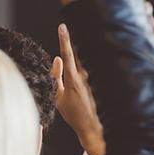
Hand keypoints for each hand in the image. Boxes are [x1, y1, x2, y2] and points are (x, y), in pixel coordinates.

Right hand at [53, 23, 105, 154]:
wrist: (93, 128)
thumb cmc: (73, 115)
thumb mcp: (57, 97)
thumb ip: (56, 77)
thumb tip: (56, 59)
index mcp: (72, 78)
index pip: (67, 54)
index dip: (64, 39)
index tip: (62, 26)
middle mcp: (84, 76)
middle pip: (78, 54)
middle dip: (72, 43)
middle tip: (67, 28)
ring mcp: (92, 80)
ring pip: (83, 62)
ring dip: (80, 56)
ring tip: (76, 56)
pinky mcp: (97, 84)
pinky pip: (89, 71)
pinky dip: (84, 67)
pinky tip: (85, 74)